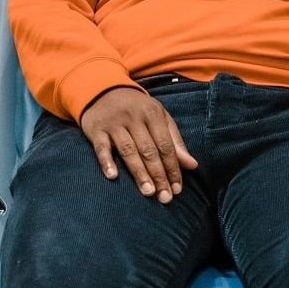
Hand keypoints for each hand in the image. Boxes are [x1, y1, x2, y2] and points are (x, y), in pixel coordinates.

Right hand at [80, 86, 198, 203]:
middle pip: (149, 150)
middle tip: (165, 197)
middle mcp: (134, 118)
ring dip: (139, 173)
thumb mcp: (159, 117)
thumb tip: (192, 165)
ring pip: (128, 151)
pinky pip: (101, 147)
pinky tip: (113, 176)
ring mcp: (114, 123)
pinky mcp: (96, 129)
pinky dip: (106, 161)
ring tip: (149, 192)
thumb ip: (174, 141)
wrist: (103, 90)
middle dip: (159, 175)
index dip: (173, 167)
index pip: (166, 145)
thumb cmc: (137, 109)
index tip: (177, 188)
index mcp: (153, 114)